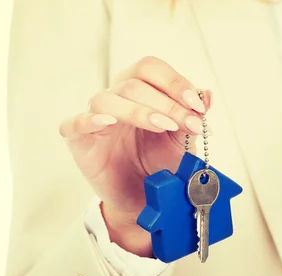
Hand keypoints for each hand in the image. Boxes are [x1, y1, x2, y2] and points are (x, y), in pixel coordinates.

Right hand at [59, 56, 211, 256]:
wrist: (145, 199)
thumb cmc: (160, 164)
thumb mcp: (182, 140)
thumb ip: (192, 116)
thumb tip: (207, 95)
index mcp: (139, 90)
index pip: (151, 69)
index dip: (175, 82)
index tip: (197, 105)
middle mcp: (116, 99)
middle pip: (133, 84)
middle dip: (167, 104)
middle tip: (189, 123)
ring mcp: (96, 119)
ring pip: (107, 100)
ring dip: (139, 111)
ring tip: (164, 127)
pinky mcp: (80, 141)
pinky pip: (74, 124)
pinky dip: (88, 120)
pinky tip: (107, 123)